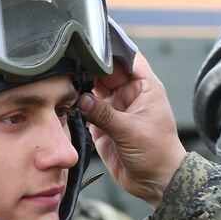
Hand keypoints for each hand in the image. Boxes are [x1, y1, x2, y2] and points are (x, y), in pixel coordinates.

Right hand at [78, 52, 186, 205]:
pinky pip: (87, 110)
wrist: (154, 183)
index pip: (128, 58)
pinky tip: (65, 98)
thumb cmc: (157, 153)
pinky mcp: (103, 126)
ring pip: (94, 90)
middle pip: (106, 72)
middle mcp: (129, 95)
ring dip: (81, 85)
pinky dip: (77, 105)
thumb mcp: (131, 131)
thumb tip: (82, 99)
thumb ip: (104, 115)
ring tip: (63, 77)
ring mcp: (115, 110)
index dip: (113, 47)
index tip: (94, 36)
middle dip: (89, 65)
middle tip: (68, 57)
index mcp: (145, 88)